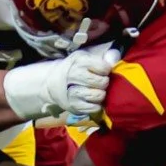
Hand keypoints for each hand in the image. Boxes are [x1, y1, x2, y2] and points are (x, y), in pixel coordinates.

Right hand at [3, 43, 118, 122]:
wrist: (51, 84)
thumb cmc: (74, 70)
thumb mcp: (85, 59)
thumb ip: (102, 58)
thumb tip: (115, 58)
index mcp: (79, 61)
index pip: (103, 67)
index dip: (105, 70)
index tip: (101, 71)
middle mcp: (74, 75)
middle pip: (101, 82)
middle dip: (103, 83)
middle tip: (98, 83)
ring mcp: (73, 92)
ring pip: (98, 96)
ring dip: (100, 95)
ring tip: (95, 92)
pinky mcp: (74, 106)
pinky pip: (93, 108)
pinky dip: (95, 105)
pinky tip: (91, 101)